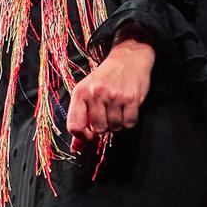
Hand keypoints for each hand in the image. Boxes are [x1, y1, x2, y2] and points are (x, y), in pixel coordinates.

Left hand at [67, 31, 153, 150]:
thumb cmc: (105, 78)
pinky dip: (129, 121)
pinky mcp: (132, 98)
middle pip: (98, 130)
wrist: (128, 58)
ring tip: (117, 110)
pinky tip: (127, 110)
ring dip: (117, 124)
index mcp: (80, 93)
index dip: (82, 136)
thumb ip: (80, 118)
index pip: (74, 126)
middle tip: (107, 115)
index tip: (89, 134)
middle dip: (103, 127)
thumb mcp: (86, 92)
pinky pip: (129, 124)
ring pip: (114, 128)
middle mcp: (96, 94)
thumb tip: (76, 148)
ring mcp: (114, 96)